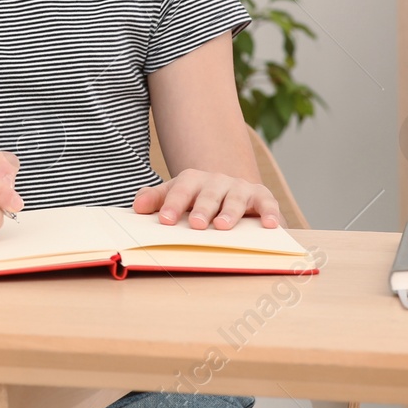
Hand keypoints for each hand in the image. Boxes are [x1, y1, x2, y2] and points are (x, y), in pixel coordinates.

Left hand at [132, 168, 285, 228]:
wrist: (229, 189)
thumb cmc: (198, 198)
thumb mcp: (176, 196)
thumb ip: (157, 199)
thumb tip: (137, 206)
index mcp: (193, 181)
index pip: (181, 190)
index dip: (173, 204)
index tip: (165, 220)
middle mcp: (217, 181)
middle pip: (208, 195)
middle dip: (202, 209)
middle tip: (196, 225)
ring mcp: (240, 188)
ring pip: (235, 199)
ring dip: (230, 212)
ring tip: (223, 226)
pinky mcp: (262, 197)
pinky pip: (268, 204)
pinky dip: (270, 213)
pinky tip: (270, 225)